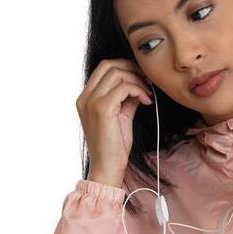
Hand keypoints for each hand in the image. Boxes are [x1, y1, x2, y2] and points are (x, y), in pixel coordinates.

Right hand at [76, 59, 152, 185]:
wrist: (108, 167)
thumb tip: (139, 84)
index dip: (124, 67)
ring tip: (148, 94)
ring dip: (137, 80)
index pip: (103, 68)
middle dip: (131, 68)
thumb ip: (126, 99)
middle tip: (147, 80)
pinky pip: (123, 87)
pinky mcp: (102, 109)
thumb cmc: (114, 146)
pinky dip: (138, 90)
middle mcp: (85, 98)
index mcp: (86, 98)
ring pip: (117, 74)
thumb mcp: (121, 116)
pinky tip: (146, 101)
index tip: (141, 77)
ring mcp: (91, 102)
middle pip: (109, 65)